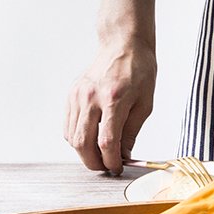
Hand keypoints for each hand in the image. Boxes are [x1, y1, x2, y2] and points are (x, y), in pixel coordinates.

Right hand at [64, 38, 156, 173]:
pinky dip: (76, 138)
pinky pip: (68, 125)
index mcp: (114, 98)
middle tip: (106, 167)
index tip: (117, 168)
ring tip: (99, 155)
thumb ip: (132, 131)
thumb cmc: (139, 70)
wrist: (123, 45)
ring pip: (72, 137)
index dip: (111, 160)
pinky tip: (90, 139)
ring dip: (84, 152)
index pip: (107, 141)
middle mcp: (91, 97)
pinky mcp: (71, 94)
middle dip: (94, 162)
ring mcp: (78, 95)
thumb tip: (123, 155)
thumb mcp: (145, 102)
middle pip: (83, 143)